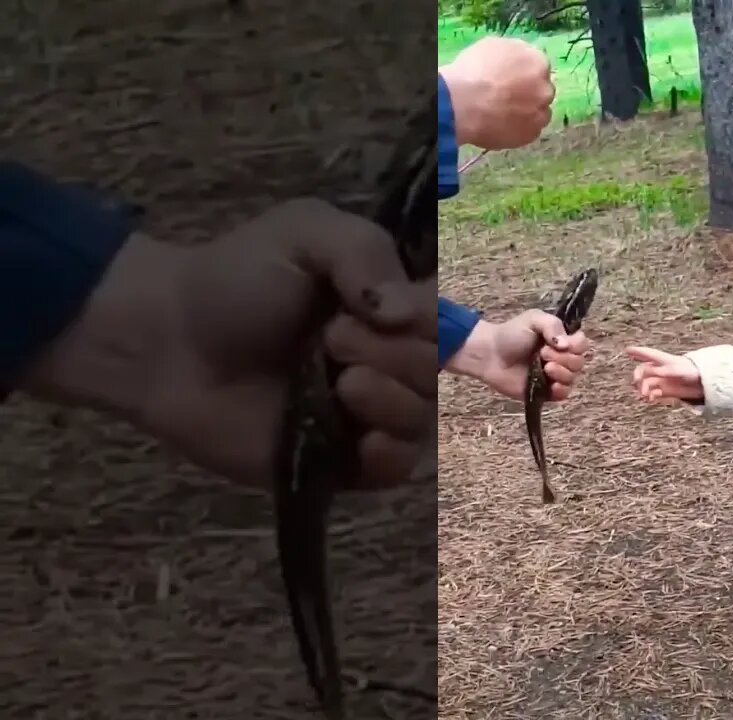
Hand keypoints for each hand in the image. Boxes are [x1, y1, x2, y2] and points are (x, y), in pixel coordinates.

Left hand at [17, 199, 432, 488]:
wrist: (166, 341)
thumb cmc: (234, 280)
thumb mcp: (304, 234)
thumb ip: (365, 252)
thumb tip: (404, 313)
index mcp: (385, 309)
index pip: (445, 322)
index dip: (431, 322)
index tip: (381, 312)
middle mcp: (384, 361)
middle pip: (436, 372)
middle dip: (396, 356)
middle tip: (331, 341)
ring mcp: (363, 414)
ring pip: (421, 420)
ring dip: (390, 400)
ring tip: (340, 384)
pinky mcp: (338, 462)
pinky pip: (394, 469)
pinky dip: (389, 454)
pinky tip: (362, 438)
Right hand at [440, 37, 554, 149]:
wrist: (463, 103)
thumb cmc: (473, 70)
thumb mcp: (492, 45)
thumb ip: (513, 52)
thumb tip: (516, 60)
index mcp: (538, 63)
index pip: (537, 67)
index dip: (523, 74)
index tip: (510, 79)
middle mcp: (545, 89)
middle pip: (541, 91)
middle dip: (529, 94)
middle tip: (507, 98)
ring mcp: (540, 114)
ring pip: (538, 114)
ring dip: (526, 113)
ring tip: (504, 115)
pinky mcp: (531, 135)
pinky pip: (528, 132)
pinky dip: (518, 130)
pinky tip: (501, 127)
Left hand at [444, 310, 587, 400]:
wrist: (490, 354)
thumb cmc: (510, 334)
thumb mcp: (533, 319)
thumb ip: (552, 325)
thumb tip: (566, 344)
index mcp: (562, 340)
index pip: (583, 344)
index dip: (576, 345)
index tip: (558, 344)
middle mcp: (562, 358)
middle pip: (580, 362)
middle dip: (564, 359)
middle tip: (542, 354)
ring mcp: (554, 376)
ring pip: (573, 378)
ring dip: (562, 373)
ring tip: (544, 368)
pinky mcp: (546, 392)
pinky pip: (564, 395)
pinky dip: (561, 390)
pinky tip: (552, 385)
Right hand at [626, 346, 704, 403]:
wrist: (702, 384)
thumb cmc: (691, 372)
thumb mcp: (679, 370)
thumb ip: (665, 371)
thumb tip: (652, 372)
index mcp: (663, 360)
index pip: (647, 354)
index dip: (637, 351)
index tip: (627, 350)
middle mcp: (659, 369)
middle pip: (642, 370)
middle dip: (637, 376)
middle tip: (637, 382)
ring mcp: (661, 380)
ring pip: (645, 383)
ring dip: (642, 388)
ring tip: (644, 395)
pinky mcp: (664, 390)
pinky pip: (652, 393)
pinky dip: (650, 396)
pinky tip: (652, 399)